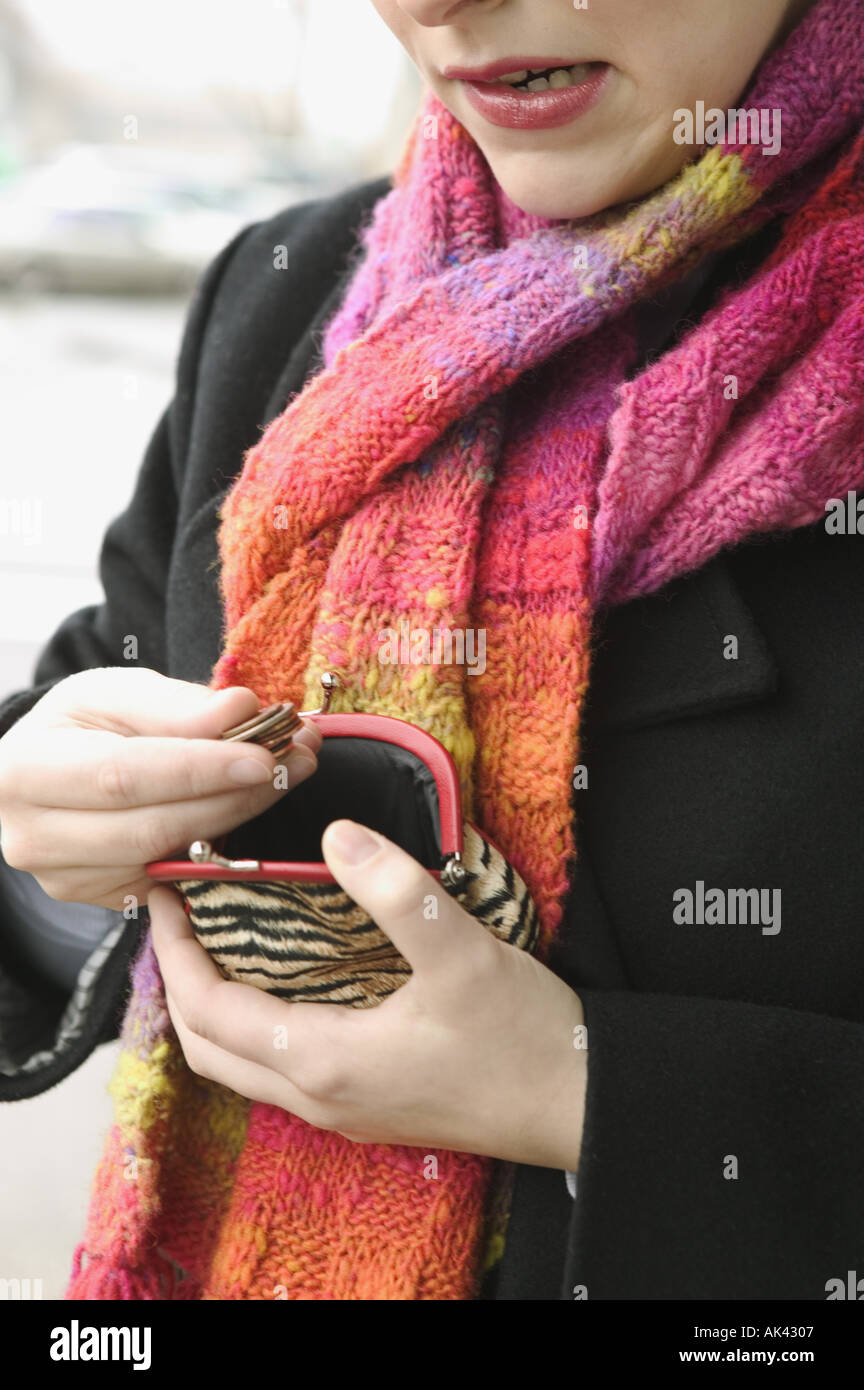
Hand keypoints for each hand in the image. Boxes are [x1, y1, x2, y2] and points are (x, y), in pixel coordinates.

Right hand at [0, 667, 320, 909]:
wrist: (50, 772)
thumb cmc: (80, 725)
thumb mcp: (113, 693)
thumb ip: (174, 705)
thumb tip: (240, 710)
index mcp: (22, 774)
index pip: (124, 776)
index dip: (199, 769)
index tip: (264, 755)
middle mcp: (34, 839)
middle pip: (154, 826)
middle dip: (237, 794)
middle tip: (298, 758)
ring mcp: (68, 881)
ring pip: (173, 856)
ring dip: (244, 816)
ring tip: (292, 771)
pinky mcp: (107, 900)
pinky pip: (180, 875)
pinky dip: (227, 841)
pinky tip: (256, 805)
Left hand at [150, 818, 587, 1171]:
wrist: (579, 1107)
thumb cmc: (523, 1038)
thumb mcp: (461, 952)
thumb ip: (395, 890)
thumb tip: (334, 834)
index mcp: (324, 1060)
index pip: (208, 1009)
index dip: (175, 950)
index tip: (166, 893)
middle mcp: (319, 1095)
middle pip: (207, 1047)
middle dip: (180, 981)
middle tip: (183, 916)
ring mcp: (343, 1109)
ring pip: (240, 1066)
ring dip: (214, 1008)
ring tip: (223, 942)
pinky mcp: (368, 1106)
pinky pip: (278, 1071)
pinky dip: (255, 1026)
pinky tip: (285, 981)